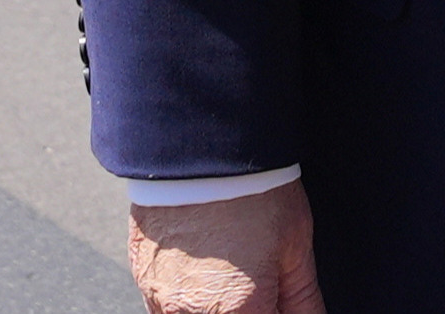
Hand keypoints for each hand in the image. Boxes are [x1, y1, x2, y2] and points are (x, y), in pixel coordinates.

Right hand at [129, 182, 324, 313]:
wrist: (202, 147)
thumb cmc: (252, 189)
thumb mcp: (296, 245)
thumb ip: (303, 298)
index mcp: (238, 310)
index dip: (276, 309)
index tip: (280, 298)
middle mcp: (192, 311)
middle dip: (249, 307)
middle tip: (261, 280)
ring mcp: (160, 296)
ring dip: (219, 306)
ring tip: (236, 269)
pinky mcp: (142, 276)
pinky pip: (163, 305)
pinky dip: (188, 296)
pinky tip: (207, 268)